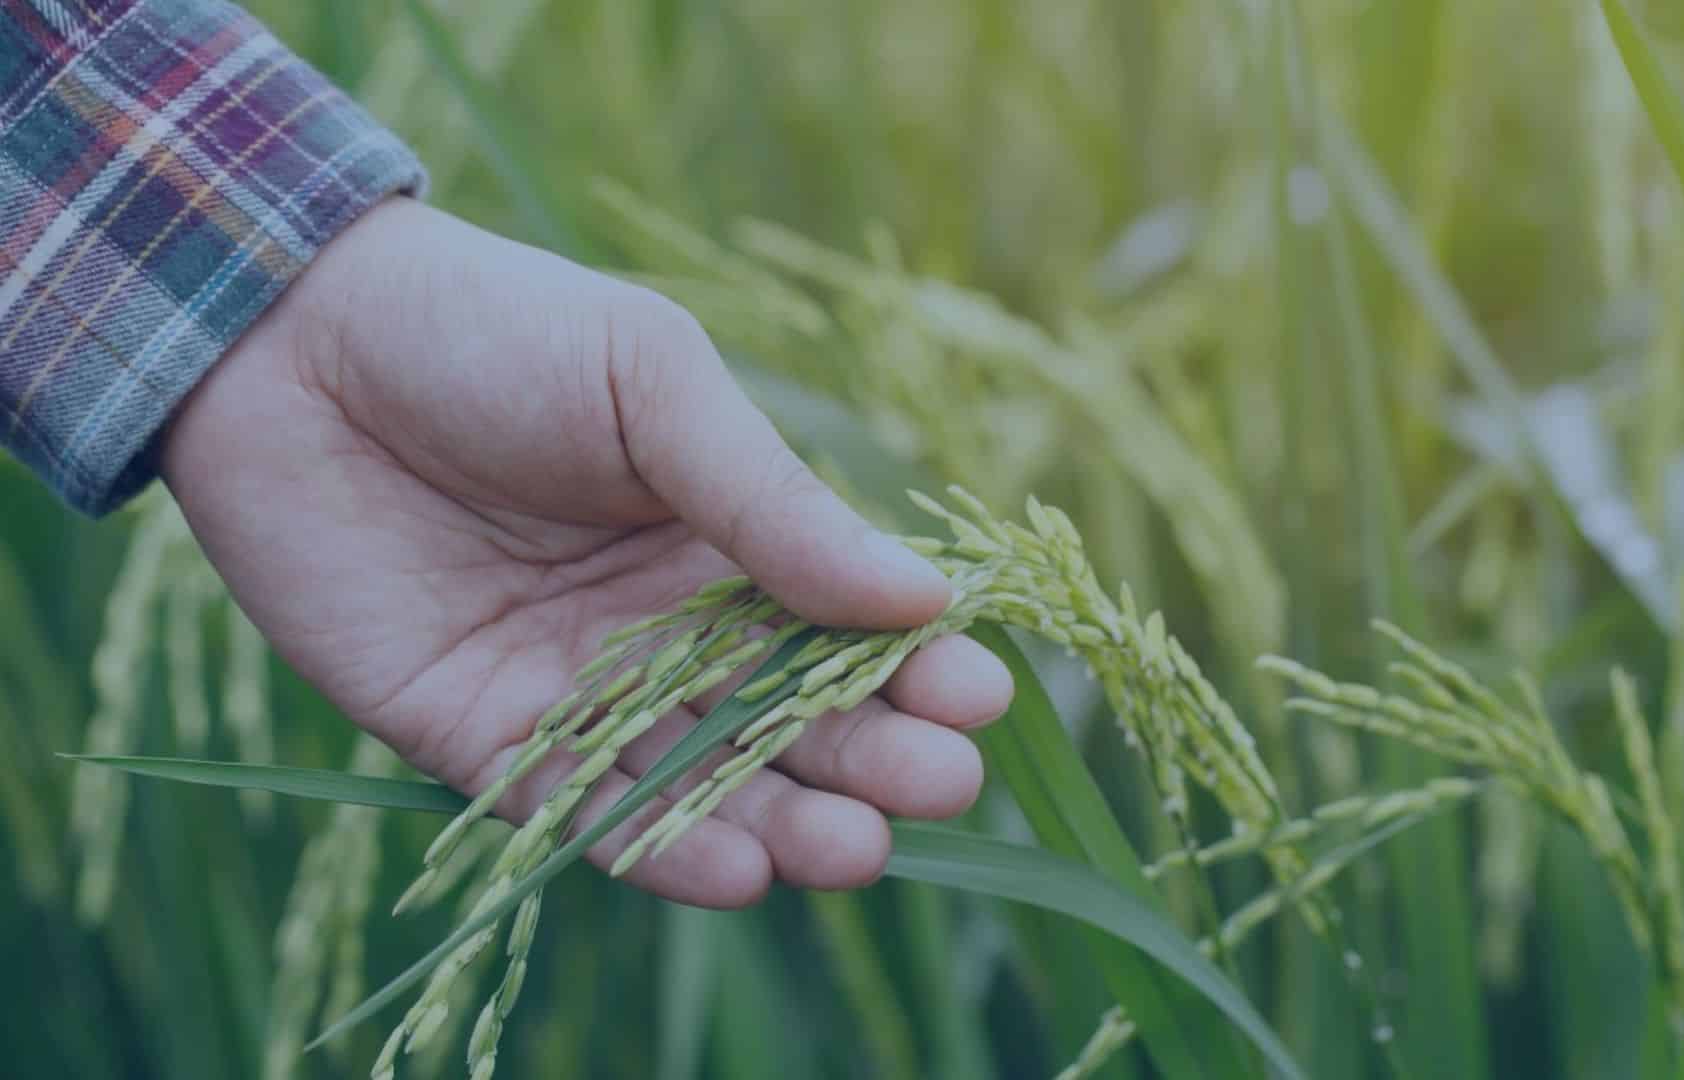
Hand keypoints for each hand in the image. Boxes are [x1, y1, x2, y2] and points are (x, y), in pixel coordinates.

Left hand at [159, 198, 1011, 907]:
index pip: (841, 621)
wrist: (286, 338)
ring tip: (856, 850)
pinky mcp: (477, 736)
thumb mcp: (652, 384)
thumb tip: (921, 597)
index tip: (980, 695)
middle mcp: (662, 624)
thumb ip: (771, 499)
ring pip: (702, 781)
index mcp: (722, 532)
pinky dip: (658, 848)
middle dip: (873, 757)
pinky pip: (578, 812)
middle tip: (938, 786)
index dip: (914, 663)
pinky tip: (738, 869)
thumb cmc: (493, 329)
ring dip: (788, 822)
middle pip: (788, 717)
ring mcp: (575, 686)